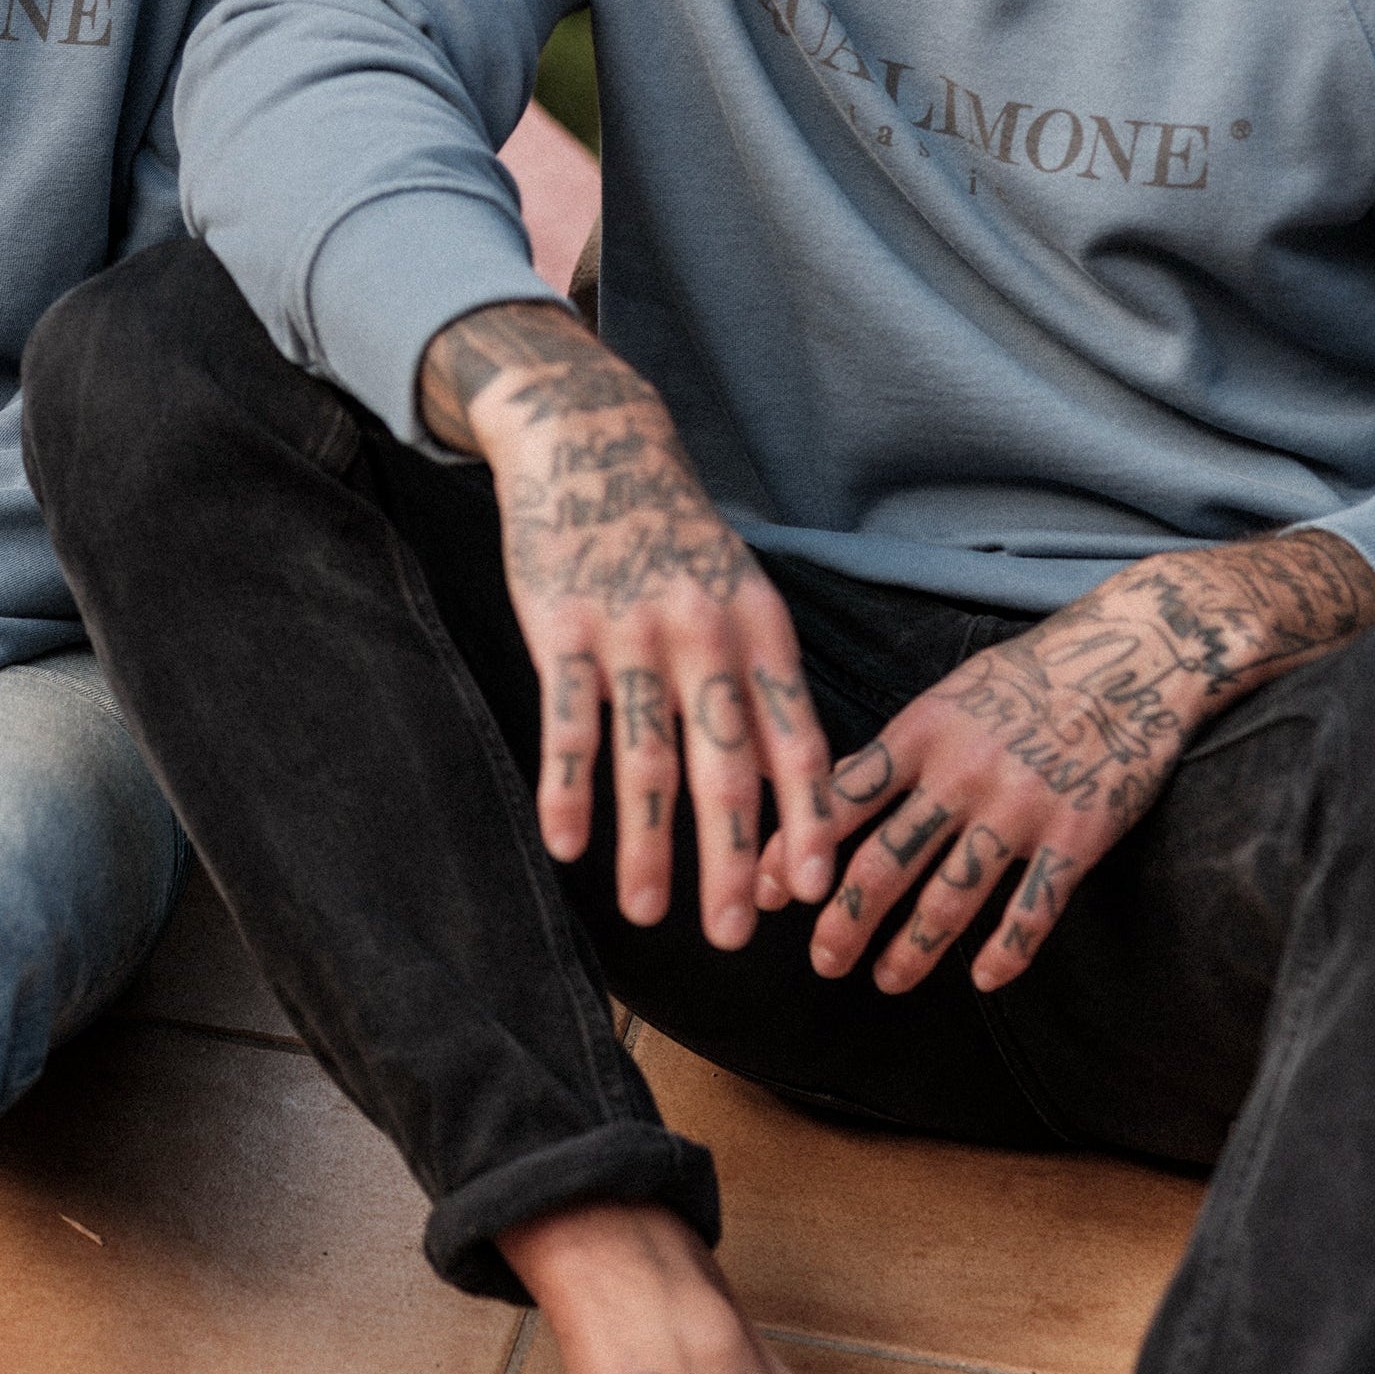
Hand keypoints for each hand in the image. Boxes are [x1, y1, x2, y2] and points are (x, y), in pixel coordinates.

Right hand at [419, 302, 836, 945]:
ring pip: (646, 756)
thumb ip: (756, 682)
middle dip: (731, 859)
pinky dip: (569, 789)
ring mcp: (631, 630)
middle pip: (725, 764)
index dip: (805, 819)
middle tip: (733, 936)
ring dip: (649, 844)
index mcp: (760, 628)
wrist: (592, 437)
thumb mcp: (738, 591)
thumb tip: (783, 790)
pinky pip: (569, 723)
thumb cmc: (674, 533)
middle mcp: (704, 633)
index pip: (796, 740)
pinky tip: (567, 846)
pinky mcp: (562, 626)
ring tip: (650, 915)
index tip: (812, 892)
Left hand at [765, 529, 1374, 995]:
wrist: (1129, 657)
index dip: (797, 847)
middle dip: (846, 918)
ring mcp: (1018, 808)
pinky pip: (1034, 907)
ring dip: (913, 946)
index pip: (841, 799)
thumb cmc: (1028, 676)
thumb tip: (834, 797)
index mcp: (920, 733)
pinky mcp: (1076, 836)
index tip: (765, 888)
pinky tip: (985, 979)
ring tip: (886, 979)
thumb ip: (900, 749)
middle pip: (886, 860)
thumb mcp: (949, 696)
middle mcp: (960, 774)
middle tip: (822, 962)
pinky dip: (1007, 950)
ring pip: (951, 895)